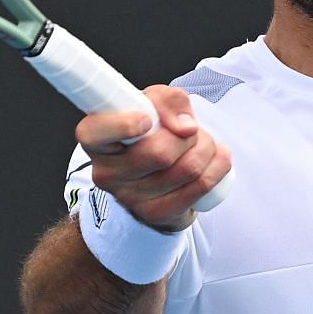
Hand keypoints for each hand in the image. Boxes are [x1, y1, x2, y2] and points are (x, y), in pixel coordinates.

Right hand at [76, 84, 231, 231]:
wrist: (158, 177)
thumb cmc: (150, 134)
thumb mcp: (154, 104)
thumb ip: (168, 100)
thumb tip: (185, 127)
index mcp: (96, 140)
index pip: (94, 132)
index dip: (123, 125)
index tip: (146, 120)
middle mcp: (106, 173)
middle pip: (159, 153)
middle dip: (188, 136)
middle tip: (190, 132)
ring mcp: (130, 198)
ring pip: (187, 168)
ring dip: (207, 148)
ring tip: (203, 144)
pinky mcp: (156, 213)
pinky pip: (200, 186)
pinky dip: (217, 167)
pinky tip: (218, 158)